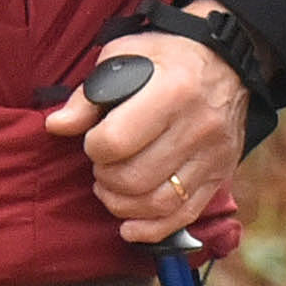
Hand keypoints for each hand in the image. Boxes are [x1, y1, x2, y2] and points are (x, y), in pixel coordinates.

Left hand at [49, 33, 246, 246]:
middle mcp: (197, 126)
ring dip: (122, 205)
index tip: (94, 140)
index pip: (116, 141)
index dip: (93, 147)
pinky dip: (152, 229)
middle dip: (106, 178)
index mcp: (172, 90)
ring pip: (158, 203)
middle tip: (102, 166)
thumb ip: (89, 96)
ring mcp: (213, 154)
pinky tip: (130, 227)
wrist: (227, 60)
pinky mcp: (220, 173)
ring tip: (112, 189)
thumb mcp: (124, 56)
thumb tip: (58, 126)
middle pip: (136, 178)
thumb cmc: (167, 57)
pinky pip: (185, 215)